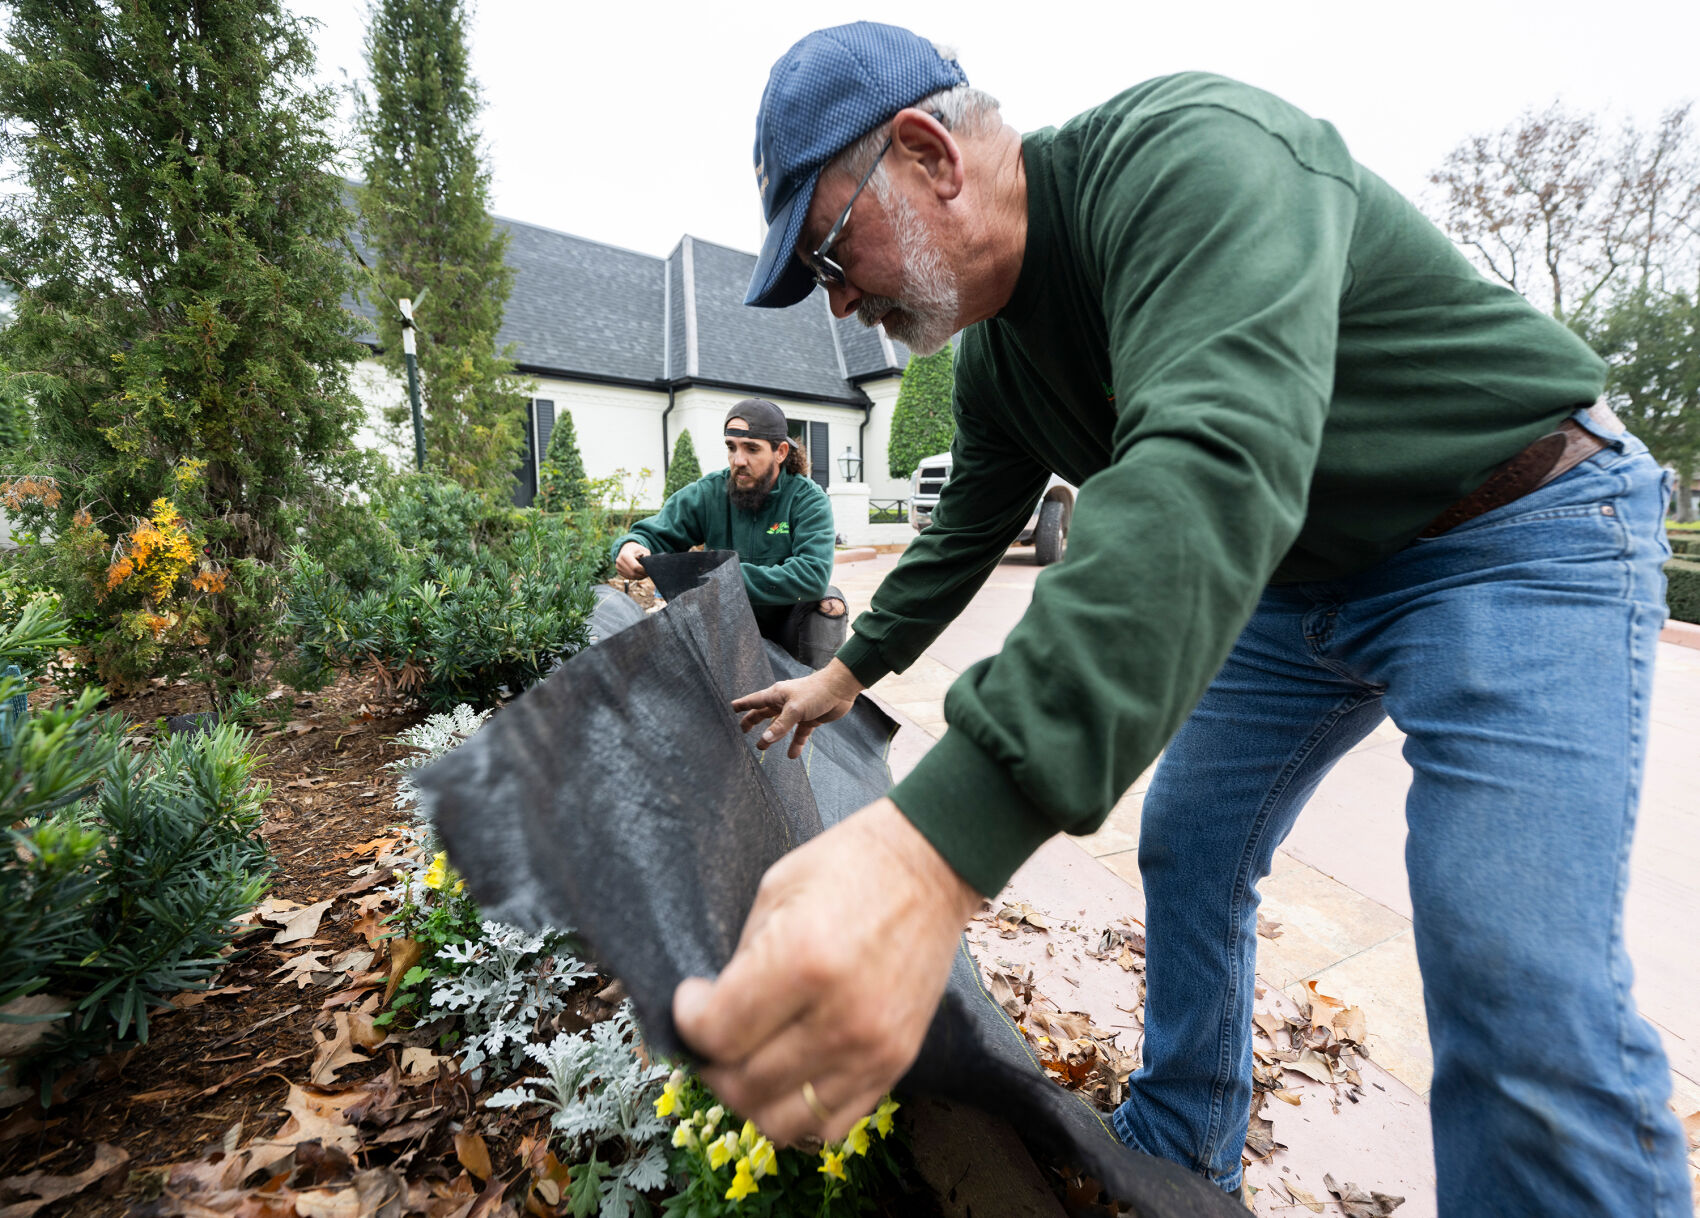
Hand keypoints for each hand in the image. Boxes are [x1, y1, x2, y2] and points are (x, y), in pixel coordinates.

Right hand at [615, 541, 649, 579]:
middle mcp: (619, 561)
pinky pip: (629, 577)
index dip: (643, 570)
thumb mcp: (643, 550)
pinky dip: (636, 577)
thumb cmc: (636, 549)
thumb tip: (646, 565)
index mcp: (625, 555)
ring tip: (645, 573)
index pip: (635, 567)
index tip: (649, 570)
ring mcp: (618, 567)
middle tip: (648, 573)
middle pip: (633, 573)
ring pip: (631, 576)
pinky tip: (640, 573)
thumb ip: (646, 557)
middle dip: (642, 575)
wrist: (626, 548)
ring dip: (640, 577)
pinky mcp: (619, 571)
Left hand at [673, 798, 980, 1143]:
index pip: (718, 1035)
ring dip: (750, 1096)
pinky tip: (789, 1072)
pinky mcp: (896, 1064)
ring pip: (782, 1121)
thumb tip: (711, 1013)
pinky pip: (830, 1126)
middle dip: (711, 1063)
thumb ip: (741, 963)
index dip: (688, 1021)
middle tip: (712, 1031)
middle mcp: (840, 1017)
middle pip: (743, 1086)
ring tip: (747, 1058)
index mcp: (803, 961)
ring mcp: (873, 1049)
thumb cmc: (847, 866)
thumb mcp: (774, 894)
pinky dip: (797, 1110)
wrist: (931, 865)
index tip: (693, 997)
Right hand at [731, 658, 862, 758]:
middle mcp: (784, 702)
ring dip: (772, 736)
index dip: (741, 705)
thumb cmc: (816, 692)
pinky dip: (795, 744)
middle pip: (763, 713)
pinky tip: (792, 755)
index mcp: (776, 695)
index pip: (754, 701)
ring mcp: (796, 712)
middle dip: (752, 722)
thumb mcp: (795, 709)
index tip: (730, 709)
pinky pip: (799, 734)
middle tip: (742, 732)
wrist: (841, 688)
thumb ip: (780, 726)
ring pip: (780, 726)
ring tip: (763, 748)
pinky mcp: (809, 719)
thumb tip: (765, 740)